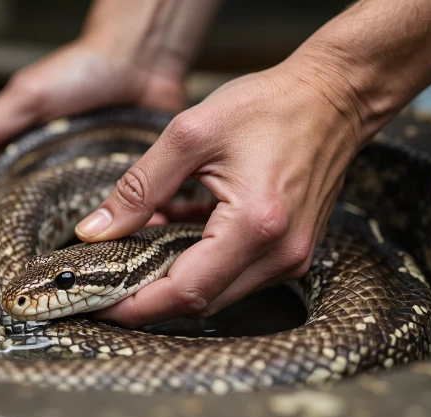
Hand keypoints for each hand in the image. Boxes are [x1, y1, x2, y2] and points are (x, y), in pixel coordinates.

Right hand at [0, 39, 186, 235]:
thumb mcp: (29, 98)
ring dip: (60, 247)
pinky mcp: (118, 188)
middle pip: (17, 216)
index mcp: (16, 150)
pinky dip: (111, 233)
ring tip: (52, 272)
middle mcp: (45, 172)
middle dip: (5, 244)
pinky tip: (107, 253)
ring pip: (64, 224)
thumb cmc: (80, 71)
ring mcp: (81, 182)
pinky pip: (112, 216)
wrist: (141, 59)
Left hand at [75, 57, 363, 326]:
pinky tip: (174, 232)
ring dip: (173, 277)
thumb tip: (95, 229)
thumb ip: (139, 187)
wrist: (335, 97)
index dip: (137, 306)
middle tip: (107, 281)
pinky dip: (199, 263)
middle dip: (149, 297)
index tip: (100, 302)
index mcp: (254, 225)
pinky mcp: (291, 252)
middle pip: (201, 302)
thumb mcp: (189, 135)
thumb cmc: (270, 106)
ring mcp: (291, 258)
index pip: (185, 291)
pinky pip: (235, 275)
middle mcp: (279, 254)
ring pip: (217, 293)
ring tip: (137, 248)